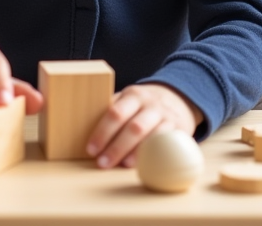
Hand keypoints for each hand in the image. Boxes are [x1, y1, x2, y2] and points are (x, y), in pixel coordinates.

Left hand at [85, 83, 202, 168]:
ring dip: (136, 154)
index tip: (91, 149)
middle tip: (102, 163)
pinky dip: (155, 157)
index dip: (102, 132)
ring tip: (121, 166)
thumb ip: (112, 110)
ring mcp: (167, 118)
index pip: (116, 112)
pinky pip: (167, 145)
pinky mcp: (179, 131)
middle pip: (134, 127)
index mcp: (133, 95)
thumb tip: (81, 125)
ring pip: (152, 137)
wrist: (177, 99)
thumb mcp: (128, 100)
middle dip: (116, 147)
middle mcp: (151, 105)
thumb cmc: (142, 105)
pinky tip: (144, 166)